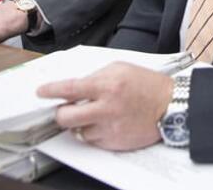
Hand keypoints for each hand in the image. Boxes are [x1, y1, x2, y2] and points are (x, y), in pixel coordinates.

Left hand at [37, 63, 172, 150]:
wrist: (170, 105)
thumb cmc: (147, 85)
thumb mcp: (121, 69)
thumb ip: (96, 76)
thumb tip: (75, 88)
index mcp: (108, 85)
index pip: (70, 89)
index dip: (51, 90)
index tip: (42, 92)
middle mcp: (107, 108)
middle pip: (66, 117)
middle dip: (60, 113)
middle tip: (64, 110)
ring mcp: (110, 127)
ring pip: (78, 131)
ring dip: (81, 123)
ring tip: (94, 115)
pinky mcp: (114, 142)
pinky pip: (93, 140)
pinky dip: (94, 132)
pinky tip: (106, 123)